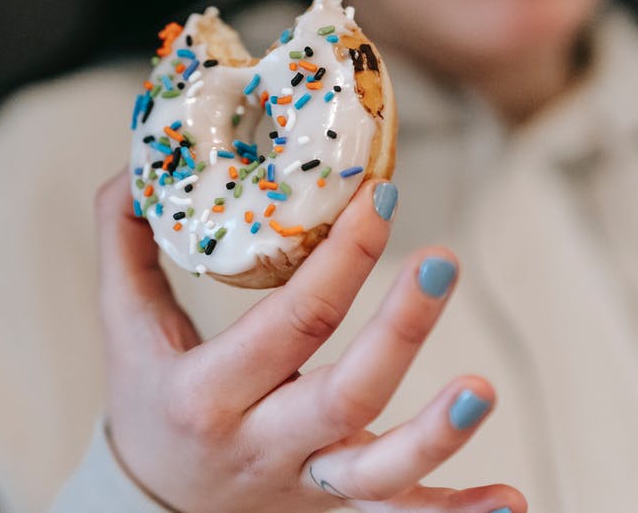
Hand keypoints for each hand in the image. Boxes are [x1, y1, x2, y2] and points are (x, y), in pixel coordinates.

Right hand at [94, 170, 524, 512]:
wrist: (155, 506)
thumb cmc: (149, 402)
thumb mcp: (124, 325)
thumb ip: (127, 241)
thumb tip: (142, 161)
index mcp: (206, 394)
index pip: (287, 324)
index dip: (339, 260)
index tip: (380, 198)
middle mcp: (261, 444)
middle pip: (343, 394)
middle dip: (400, 330)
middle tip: (442, 262)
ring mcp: (307, 482)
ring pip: (380, 473)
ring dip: (438, 436)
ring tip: (484, 389)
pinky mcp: (338, 506)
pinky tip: (513, 501)